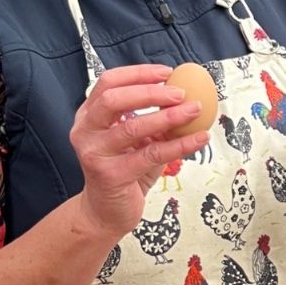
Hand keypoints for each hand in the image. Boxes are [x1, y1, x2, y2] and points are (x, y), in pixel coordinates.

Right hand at [70, 65, 209, 240]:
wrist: (107, 212)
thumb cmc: (124, 170)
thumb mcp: (136, 140)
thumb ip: (151, 118)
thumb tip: (186, 95)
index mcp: (89, 115)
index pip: (109, 82)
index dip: (138, 73)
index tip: (168, 72)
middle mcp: (85, 131)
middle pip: (114, 99)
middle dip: (150, 92)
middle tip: (180, 92)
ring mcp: (95, 153)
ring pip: (133, 127)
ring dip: (168, 116)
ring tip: (194, 110)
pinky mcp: (111, 175)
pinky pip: (151, 154)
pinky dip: (179, 144)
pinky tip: (200, 138)